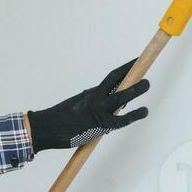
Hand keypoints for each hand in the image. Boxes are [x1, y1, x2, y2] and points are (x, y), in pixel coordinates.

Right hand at [25, 58, 149, 151]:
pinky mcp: (100, 125)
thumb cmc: (57, 123)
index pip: (111, 78)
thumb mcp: (75, 111)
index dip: (124, 70)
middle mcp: (94, 98)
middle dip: (132, 72)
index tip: (135, 63)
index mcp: (89, 94)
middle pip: (117, 80)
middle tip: (144, 66)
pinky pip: (122, 119)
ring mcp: (97, 110)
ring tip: (147, 84)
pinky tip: (144, 111)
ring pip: (121, 95)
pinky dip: (134, 115)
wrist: (44, 128)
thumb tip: (107, 116)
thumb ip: (91, 110)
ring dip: (136, 88)